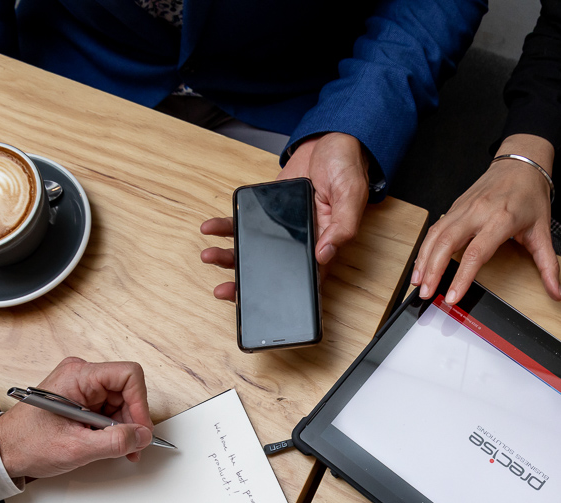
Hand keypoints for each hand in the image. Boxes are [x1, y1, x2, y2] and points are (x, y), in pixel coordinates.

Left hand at [0, 357, 154, 479]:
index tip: (140, 429)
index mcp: (77, 376)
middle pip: (127, 391)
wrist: (4, 451)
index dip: (139, 403)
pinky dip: (114, 429)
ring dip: (124, 428)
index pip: (128, 375)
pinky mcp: (82, 399)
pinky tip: (108, 444)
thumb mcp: (75, 447)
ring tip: (116, 448)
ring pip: (122, 402)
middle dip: (132, 420)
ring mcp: (82, 387)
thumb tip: (142, 435)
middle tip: (131, 445)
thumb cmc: (26, 443)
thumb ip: (113, 442)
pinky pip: (110, 410)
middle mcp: (81, 376)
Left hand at [201, 132, 369, 300]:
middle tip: (223, 289)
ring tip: (209, 256)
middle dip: (245, 280)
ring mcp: (282, 227)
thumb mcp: (350, 195)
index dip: (280, 293)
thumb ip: (342, 227)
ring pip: (254, 248)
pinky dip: (227, 226)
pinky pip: (246, 222)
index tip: (258, 303)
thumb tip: (324, 254)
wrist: (330, 141)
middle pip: (270, 268)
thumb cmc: (347, 167)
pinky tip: (211, 228)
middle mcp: (301, 240)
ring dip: (230, 255)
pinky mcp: (268, 211)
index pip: (302, 279)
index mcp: (324, 244)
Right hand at [412, 134, 560, 305]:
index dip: (462, 276)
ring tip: (418, 283)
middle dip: (433, 270)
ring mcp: (464, 207)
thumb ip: (548, 265)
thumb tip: (556, 292)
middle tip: (428, 294)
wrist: (521, 164)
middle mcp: (478, 212)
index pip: (475, 253)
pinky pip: (435, 227)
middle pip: (447, 242)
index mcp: (501, 219)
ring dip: (424, 260)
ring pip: (436, 234)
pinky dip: (425, 247)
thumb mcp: (543, 231)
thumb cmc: (530, 195)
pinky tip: (421, 263)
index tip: (453, 295)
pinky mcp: (455, 206)